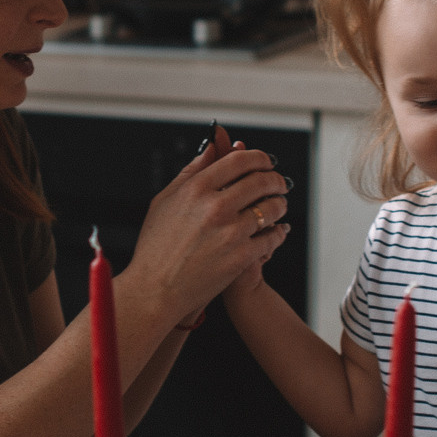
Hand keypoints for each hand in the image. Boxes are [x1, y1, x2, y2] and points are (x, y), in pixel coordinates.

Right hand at [126, 127, 290, 320]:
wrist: (156, 289)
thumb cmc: (156, 246)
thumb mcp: (166, 201)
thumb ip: (191, 171)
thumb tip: (212, 147)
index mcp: (196, 188)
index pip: (240, 160)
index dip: (259, 158)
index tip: (265, 162)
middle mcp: (215, 206)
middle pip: (261, 180)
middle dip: (276, 180)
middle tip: (279, 183)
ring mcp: (230, 232)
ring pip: (271, 208)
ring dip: (280, 204)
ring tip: (279, 206)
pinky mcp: (241, 256)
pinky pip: (272, 237)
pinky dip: (279, 232)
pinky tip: (278, 230)